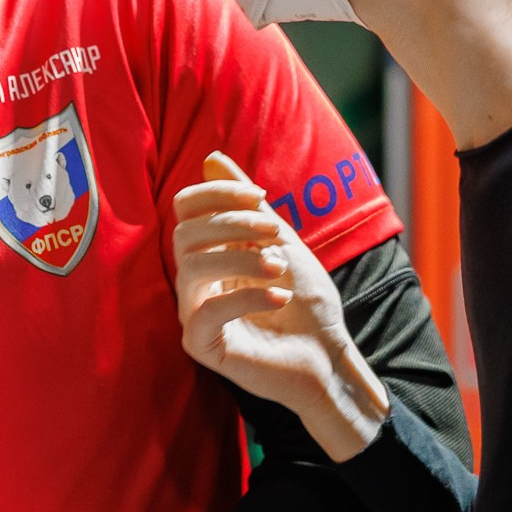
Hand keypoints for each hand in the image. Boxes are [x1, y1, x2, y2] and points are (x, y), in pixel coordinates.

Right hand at [174, 150, 389, 459]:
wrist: (327, 354)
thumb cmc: (306, 301)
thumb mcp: (281, 241)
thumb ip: (247, 205)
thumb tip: (211, 158)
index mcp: (209, 251)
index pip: (186, 209)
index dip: (217, 193)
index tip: (261, 196)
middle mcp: (195, 280)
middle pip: (185, 234)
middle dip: (232, 224)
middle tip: (275, 233)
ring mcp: (194, 313)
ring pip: (190, 268)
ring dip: (241, 259)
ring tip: (278, 268)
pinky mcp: (201, 346)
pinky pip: (205, 313)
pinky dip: (245, 298)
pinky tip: (279, 297)